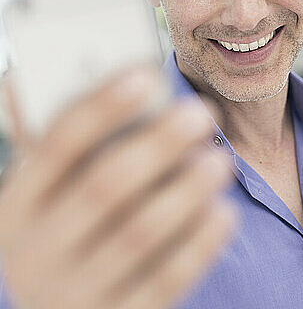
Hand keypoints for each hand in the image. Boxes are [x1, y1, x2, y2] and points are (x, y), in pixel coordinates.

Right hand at [0, 66, 236, 308]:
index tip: (146, 74)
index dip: (103, 106)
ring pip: (139, 234)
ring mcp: (74, 291)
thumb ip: (80, 151)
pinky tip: (223, 212)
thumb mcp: (50, 194)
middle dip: (159, 143)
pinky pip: (164, 281)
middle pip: (104, 185)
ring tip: (219, 160)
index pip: (58, 144)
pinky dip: (198, 244)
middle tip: (202, 112)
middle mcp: (38, 248)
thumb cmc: (62, 227)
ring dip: (187, 191)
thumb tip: (138, 96)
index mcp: (18, 203)